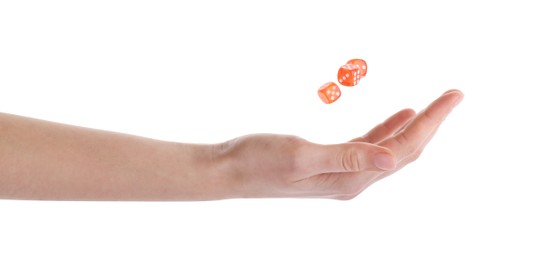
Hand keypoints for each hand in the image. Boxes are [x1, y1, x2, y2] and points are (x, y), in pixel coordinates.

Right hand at [215, 90, 462, 199]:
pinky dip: (389, 130)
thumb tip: (392, 159)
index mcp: (350, 179)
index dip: (430, 122)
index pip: (403, 148)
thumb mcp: (301, 156)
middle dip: (431, 123)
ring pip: (391, 148)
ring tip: (434, 106)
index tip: (452, 97)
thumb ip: (347, 157)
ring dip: (413, 127)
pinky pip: (371, 146)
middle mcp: (352, 180)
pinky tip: (397, 118)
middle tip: (453, 95)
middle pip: (404, 150)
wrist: (229, 171)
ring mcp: (342, 174)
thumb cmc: (258, 162)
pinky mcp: (330, 164)